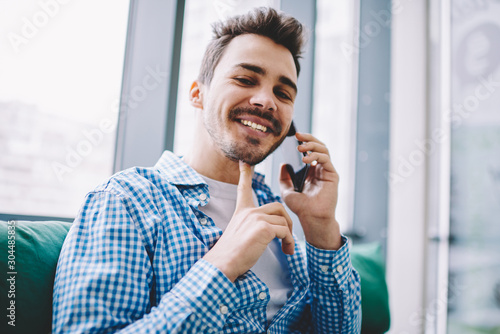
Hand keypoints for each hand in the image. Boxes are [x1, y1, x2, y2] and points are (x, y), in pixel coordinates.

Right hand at [203, 161, 294, 281]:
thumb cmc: (232, 254)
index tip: (245, 162)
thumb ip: (252, 226)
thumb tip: (269, 230)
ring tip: (286, 249)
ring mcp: (256, 218)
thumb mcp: (240, 233)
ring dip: (289, 236)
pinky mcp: (263, 228)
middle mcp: (249, 211)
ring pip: (283, 221)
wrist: (224, 263)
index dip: (245, 174)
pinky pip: (284, 231)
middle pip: (278, 207)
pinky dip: (288, 242)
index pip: (244, 189)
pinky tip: (285, 250)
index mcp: (242, 211)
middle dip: (287, 221)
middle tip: (287, 238)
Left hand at [279, 132, 341, 249]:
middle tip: (297, 136)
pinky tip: (306, 158)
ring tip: (301, 147)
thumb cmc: (301, 208)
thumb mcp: (287, 190)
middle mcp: (320, 169)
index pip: (309, 150)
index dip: (303, 141)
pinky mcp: (332, 175)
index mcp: (311, 171)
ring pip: (323, 150)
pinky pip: (326, 159)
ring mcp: (327, 171)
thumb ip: (284, 177)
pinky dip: (316, 155)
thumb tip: (283, 164)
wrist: (311, 218)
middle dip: (308, 138)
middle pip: (318, 146)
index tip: (293, 136)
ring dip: (312, 145)